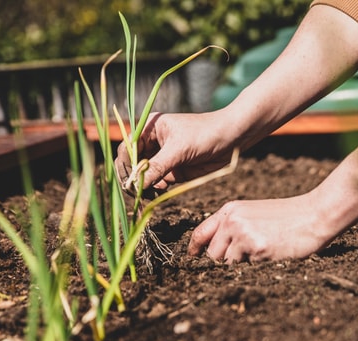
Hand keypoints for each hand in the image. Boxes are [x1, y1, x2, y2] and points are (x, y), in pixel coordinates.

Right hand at [114, 111, 236, 192]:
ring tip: (148, 194)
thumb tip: (137, 184)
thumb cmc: (205, 134)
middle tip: (135, 193)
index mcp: (149, 128)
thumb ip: (157, 167)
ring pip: (143, 176)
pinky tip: (160, 192)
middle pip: (132, 164)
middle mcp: (152, 143)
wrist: (232, 139)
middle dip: (133, 179)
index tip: (129, 181)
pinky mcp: (172, 171)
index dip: (125, 165)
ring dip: (143, 187)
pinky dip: (155, 190)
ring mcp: (162, 158)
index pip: (127, 149)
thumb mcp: (179, 149)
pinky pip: (157, 183)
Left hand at [187, 192, 338, 262]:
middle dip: (223, 263)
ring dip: (240, 266)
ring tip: (262, 254)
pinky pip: (245, 269)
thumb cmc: (289, 217)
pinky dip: (255, 268)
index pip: (200, 233)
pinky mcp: (256, 247)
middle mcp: (232, 220)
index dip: (194, 250)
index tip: (193, 259)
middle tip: (244, 260)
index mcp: (230, 210)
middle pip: (211, 254)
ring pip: (227, 264)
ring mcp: (243, 233)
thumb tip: (213, 252)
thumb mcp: (255, 214)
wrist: (315, 214)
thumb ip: (234, 226)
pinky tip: (271, 255)